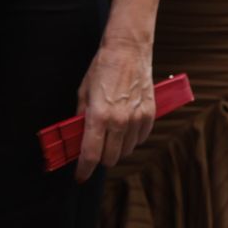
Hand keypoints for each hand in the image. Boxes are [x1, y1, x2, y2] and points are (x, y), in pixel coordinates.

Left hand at [73, 37, 154, 180]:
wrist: (128, 51)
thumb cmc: (102, 68)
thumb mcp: (83, 91)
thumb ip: (81, 117)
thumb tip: (77, 136)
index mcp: (99, 115)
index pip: (91, 154)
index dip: (84, 169)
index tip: (80, 176)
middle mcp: (120, 121)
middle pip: (110, 158)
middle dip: (99, 158)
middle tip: (94, 148)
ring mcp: (137, 120)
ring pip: (126, 152)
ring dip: (116, 149)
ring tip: (109, 134)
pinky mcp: (150, 116)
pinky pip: (139, 140)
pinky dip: (130, 140)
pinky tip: (123, 129)